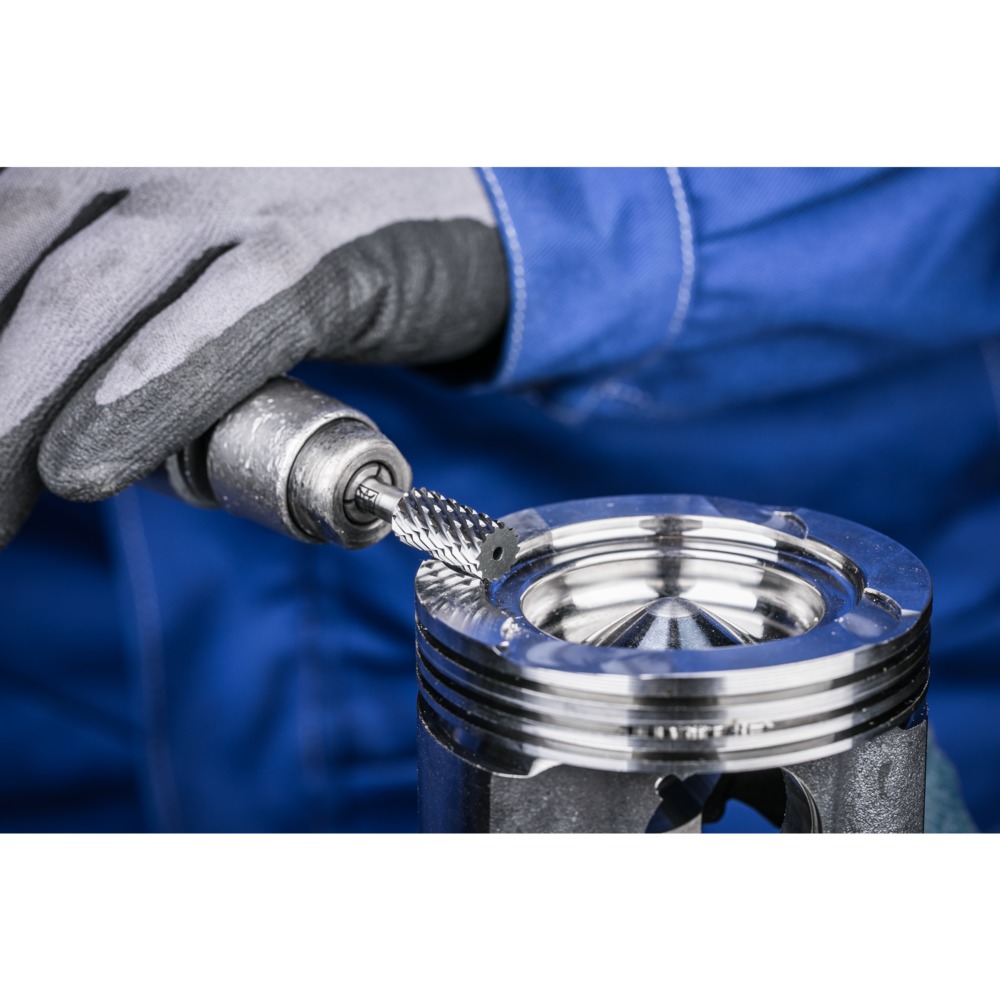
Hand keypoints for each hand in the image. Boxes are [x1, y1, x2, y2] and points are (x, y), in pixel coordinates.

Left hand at [0, 167, 507, 545]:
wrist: (462, 205)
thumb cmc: (309, 236)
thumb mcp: (196, 243)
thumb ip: (120, 299)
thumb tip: (43, 417)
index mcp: (115, 136)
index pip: (4, 222)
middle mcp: (160, 142)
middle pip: (24, 255)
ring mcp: (242, 186)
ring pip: (98, 288)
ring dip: (25, 399)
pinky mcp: (323, 248)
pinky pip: (225, 323)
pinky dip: (152, 393)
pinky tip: (88, 464)